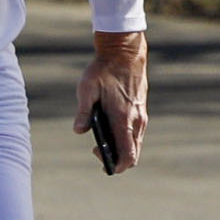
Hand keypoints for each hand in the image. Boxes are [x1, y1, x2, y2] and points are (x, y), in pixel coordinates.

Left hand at [75, 30, 147, 173]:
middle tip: (97, 149)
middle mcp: (136, 120)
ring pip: (136, 144)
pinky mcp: (141, 110)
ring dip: (121, 148)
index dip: (117, 166)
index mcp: (123, 119)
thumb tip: (79, 131)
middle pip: (133, 154)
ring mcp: (141, 115)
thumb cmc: (104, 70)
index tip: (103, 163)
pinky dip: (125, 138)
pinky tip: (110, 127)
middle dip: (117, 159)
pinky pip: (136, 133)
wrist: (125, 52)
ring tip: (101, 138)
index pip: (128, 155)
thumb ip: (83, 112)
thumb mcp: (87, 89)